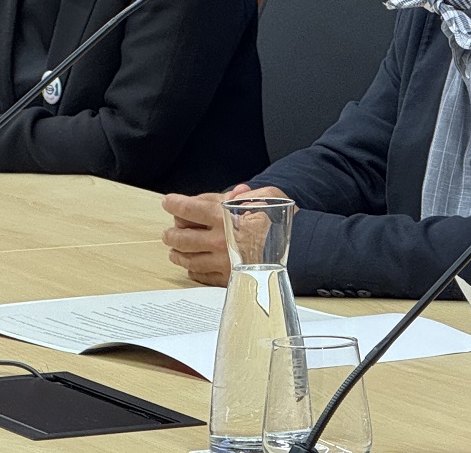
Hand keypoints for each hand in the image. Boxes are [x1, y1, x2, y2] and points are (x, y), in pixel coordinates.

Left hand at [160, 184, 287, 285]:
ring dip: (177, 252)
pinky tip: (192, 264)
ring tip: (175, 249)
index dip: (174, 204)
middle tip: (169, 231)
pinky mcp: (227, 278)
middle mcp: (218, 240)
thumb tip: (234, 192)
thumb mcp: (269, 196)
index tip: (169, 202)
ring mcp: (221, 261)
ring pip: (187, 258)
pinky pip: (200, 276)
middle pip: (180, 237)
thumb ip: (245, 194)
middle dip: (171, 233)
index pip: (187, 209)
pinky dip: (192, 269)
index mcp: (224, 217)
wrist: (302, 251)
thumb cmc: (284, 223)